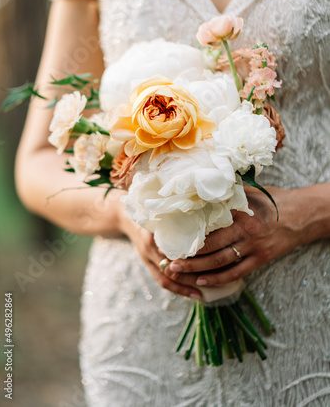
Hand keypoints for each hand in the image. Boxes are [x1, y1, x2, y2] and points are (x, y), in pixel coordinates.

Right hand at [123, 216, 202, 299]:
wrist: (126, 218)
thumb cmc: (150, 213)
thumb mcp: (162, 215)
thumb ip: (177, 222)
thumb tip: (203, 230)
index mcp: (155, 235)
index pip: (173, 252)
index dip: (190, 259)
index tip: (208, 260)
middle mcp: (149, 248)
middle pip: (170, 268)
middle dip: (189, 277)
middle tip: (209, 281)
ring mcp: (147, 258)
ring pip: (165, 279)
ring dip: (182, 287)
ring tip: (198, 294)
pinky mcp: (147, 264)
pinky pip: (160, 280)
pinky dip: (174, 287)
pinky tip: (187, 292)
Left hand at [164, 186, 305, 287]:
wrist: (303, 215)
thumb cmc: (275, 200)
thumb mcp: (252, 192)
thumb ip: (229, 194)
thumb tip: (205, 188)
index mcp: (238, 213)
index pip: (208, 225)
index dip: (188, 233)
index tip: (171, 236)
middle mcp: (244, 231)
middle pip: (210, 247)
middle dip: (187, 255)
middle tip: (168, 259)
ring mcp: (253, 247)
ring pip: (220, 262)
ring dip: (197, 269)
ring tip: (177, 271)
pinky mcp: (261, 259)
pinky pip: (236, 272)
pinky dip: (218, 279)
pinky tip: (202, 282)